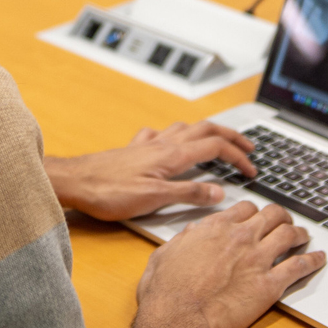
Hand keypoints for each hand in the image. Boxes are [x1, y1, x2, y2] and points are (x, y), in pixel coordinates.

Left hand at [44, 121, 256, 220]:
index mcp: (173, 155)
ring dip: (207, 132)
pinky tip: (170, 141)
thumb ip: (189, 193)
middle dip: (231, 137)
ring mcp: (148, 144)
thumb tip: (219, 192)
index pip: (215, 148)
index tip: (252, 170)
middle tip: (249, 147)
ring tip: (218, 141)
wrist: (75, 182)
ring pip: (185, 128)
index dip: (238, 157)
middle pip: (206, 130)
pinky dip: (174, 135)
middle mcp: (163, 144)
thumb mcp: (155, 199)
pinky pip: (160, 134)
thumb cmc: (109, 192)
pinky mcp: (133, 149)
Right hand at [120, 201, 326, 327]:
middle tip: (285, 221)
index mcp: (216, 228)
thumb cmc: (166, 290)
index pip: (246, 209)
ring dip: (300, 232)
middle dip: (281, 215)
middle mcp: (241, 238)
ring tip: (304, 235)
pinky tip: (319, 258)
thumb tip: (192, 232)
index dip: (255, 212)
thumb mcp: (165, 254)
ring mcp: (258, 259)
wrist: (178, 316)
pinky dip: (313, 260)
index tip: (257, 217)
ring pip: (289, 234)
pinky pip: (299, 266)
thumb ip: (183, 239)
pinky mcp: (269, 284)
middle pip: (272, 215)